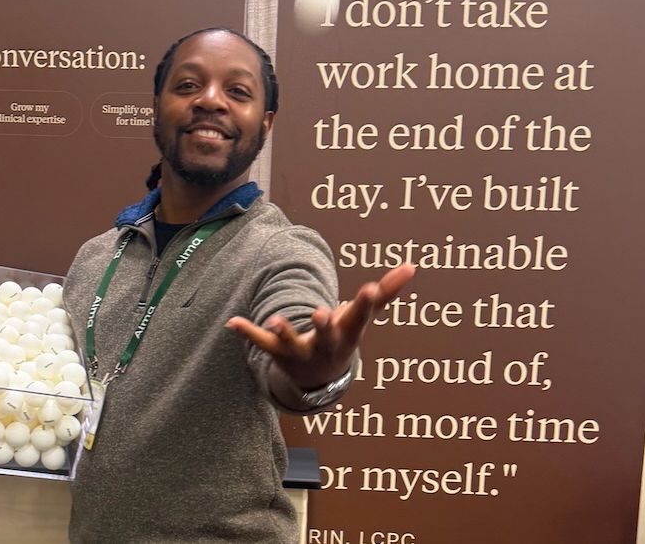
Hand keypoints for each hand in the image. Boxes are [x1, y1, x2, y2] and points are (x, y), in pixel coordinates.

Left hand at [226, 264, 414, 389]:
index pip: (360, 318)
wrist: (320, 378)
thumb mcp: (364, 317)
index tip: (369, 288)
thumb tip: (412, 265)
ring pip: (291, 344)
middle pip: (326, 336)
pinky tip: (232, 322)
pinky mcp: (278, 353)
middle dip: (324, 325)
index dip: (366, 304)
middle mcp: (325, 345)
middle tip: (321, 313)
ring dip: (284, 332)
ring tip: (274, 319)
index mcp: (348, 333)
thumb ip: (387, 291)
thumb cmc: (345, 337)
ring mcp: (301, 351)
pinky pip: (262, 344)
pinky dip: (247, 332)